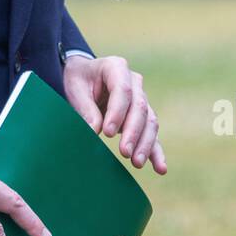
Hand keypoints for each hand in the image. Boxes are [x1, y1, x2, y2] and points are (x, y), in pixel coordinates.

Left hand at [63, 54, 166, 174]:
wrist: (85, 77)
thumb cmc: (79, 80)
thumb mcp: (75, 88)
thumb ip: (85, 108)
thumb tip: (95, 131)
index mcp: (116, 67)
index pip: (122, 90)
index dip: (117, 112)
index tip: (106, 133)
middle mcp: (134, 82)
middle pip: (140, 107)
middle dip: (133, 131)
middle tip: (124, 152)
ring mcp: (142, 99)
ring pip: (150, 121)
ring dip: (145, 143)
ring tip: (137, 163)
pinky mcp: (143, 116)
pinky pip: (152, 134)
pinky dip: (156, 151)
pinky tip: (160, 168)